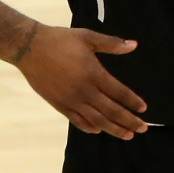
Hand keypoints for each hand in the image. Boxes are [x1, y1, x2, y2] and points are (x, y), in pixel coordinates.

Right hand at [15, 25, 147, 137]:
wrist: (29, 47)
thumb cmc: (60, 40)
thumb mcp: (87, 37)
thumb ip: (111, 43)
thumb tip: (134, 45)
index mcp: (94, 73)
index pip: (119, 93)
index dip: (133, 102)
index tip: (143, 108)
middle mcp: (84, 91)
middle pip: (112, 111)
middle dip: (129, 121)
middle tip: (143, 128)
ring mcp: (71, 100)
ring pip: (97, 120)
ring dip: (114, 129)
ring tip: (127, 135)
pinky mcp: (59, 105)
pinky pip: (78, 121)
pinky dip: (90, 127)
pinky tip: (99, 130)